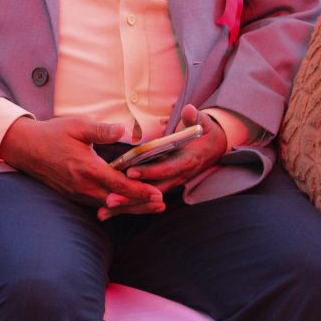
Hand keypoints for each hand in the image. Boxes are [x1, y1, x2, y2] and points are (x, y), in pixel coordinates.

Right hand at [0, 115, 164, 218]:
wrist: (27, 148)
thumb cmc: (53, 133)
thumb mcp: (77, 126)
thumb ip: (101, 130)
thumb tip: (122, 129)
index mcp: (87, 168)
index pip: (119, 185)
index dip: (140, 191)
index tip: (158, 193)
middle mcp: (83, 186)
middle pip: (118, 201)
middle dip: (141, 204)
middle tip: (161, 204)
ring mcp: (78, 193)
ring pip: (109, 206)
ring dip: (130, 207)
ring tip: (150, 207)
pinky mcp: (74, 194)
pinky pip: (98, 204)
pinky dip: (115, 206)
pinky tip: (126, 205)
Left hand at [98, 105, 226, 218]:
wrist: (214, 147)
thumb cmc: (204, 132)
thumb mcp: (202, 122)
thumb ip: (194, 117)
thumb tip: (189, 110)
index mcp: (187, 160)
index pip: (167, 169)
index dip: (149, 172)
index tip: (130, 172)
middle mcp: (179, 176)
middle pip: (154, 191)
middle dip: (132, 196)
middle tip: (111, 199)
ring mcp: (171, 183)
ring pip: (148, 198)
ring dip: (128, 205)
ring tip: (106, 209)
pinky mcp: (164, 186)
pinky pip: (146, 198)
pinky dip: (129, 205)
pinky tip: (110, 210)